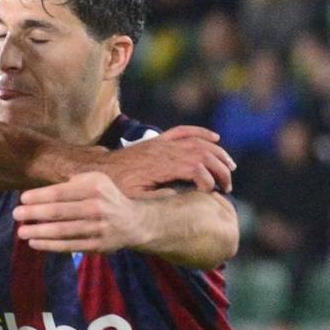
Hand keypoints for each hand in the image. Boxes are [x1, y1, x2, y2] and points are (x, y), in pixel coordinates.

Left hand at [12, 171, 143, 253]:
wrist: (133, 222)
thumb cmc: (105, 198)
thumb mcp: (96, 181)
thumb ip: (73, 182)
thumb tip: (43, 190)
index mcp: (95, 188)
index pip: (61, 192)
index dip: (39, 196)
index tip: (22, 199)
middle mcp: (97, 207)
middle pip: (59, 212)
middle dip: (34, 213)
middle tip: (16, 214)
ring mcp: (98, 228)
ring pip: (62, 231)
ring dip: (38, 232)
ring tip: (21, 231)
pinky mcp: (97, 246)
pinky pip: (68, 246)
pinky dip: (49, 245)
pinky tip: (34, 242)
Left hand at [100, 126, 234, 193]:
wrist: (100, 170)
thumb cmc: (117, 188)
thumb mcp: (134, 198)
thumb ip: (156, 197)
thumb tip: (178, 196)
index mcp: (161, 167)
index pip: (194, 169)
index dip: (208, 180)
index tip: (211, 193)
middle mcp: (165, 151)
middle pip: (203, 155)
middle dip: (220, 170)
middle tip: (227, 187)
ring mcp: (163, 143)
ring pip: (199, 143)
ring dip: (217, 154)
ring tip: (230, 168)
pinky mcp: (160, 139)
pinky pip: (185, 131)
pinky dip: (202, 132)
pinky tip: (216, 138)